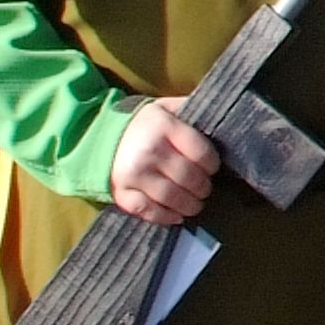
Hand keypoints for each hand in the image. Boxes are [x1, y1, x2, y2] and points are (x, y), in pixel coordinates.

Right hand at [111, 98, 219, 225]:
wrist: (103, 136)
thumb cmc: (146, 124)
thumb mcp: (168, 108)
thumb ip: (191, 110)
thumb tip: (221, 116)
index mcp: (163, 126)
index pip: (201, 153)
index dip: (212, 164)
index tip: (212, 168)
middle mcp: (149, 151)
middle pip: (189, 178)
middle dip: (203, 188)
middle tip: (205, 189)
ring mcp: (133, 174)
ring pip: (171, 197)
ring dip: (190, 205)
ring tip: (195, 204)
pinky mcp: (122, 192)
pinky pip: (148, 211)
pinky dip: (165, 217)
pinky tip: (177, 216)